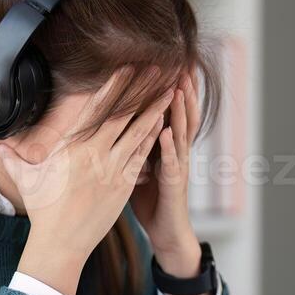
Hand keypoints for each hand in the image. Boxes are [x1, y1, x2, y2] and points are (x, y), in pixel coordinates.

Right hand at [0, 74, 170, 294]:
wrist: (60, 243)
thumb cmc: (43, 209)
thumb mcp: (26, 178)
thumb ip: (13, 156)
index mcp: (73, 146)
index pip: (97, 108)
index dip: (115, 86)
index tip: (128, 68)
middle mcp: (95, 154)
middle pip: (123, 114)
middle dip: (142, 90)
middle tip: (158, 69)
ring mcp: (112, 169)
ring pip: (139, 133)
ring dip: (155, 111)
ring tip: (170, 92)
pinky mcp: (124, 185)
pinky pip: (142, 156)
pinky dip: (154, 139)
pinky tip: (164, 125)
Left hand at [131, 72, 202, 278]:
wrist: (167, 231)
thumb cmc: (151, 198)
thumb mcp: (138, 165)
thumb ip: (131, 143)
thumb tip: (113, 124)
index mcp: (165, 145)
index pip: (167, 109)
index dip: (167, 88)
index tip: (164, 64)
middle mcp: (175, 152)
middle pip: (181, 114)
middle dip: (181, 90)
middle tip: (180, 65)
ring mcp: (177, 167)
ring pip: (181, 134)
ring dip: (180, 111)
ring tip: (178, 89)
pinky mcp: (174, 186)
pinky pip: (172, 164)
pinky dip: (169, 148)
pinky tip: (167, 132)